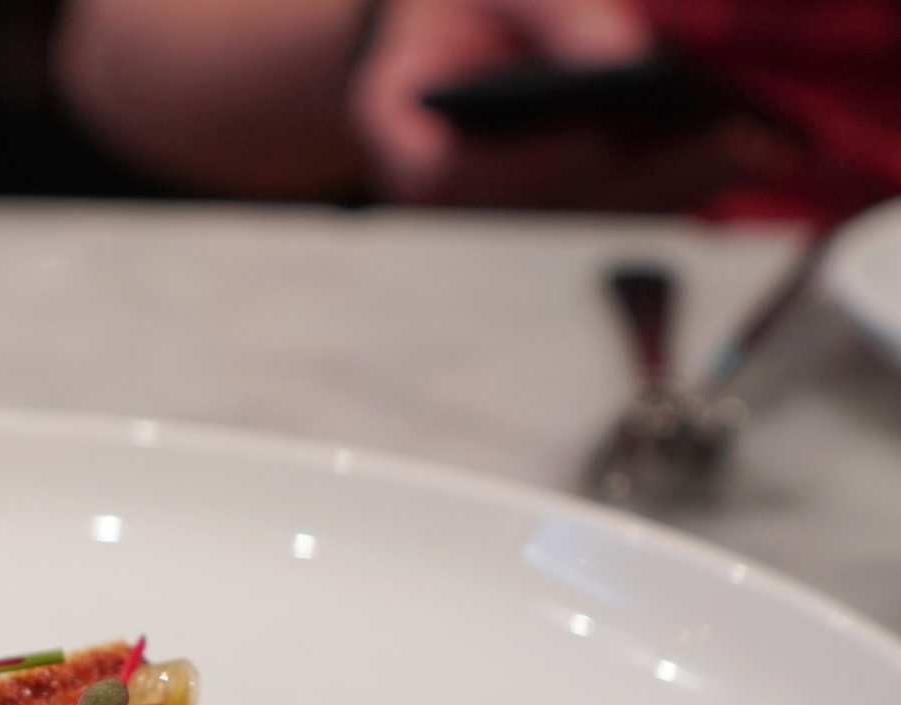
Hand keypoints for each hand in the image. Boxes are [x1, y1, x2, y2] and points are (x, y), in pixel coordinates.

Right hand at [352, 0, 796, 208]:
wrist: (449, 30)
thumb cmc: (465, 3)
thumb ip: (553, 12)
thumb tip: (622, 57)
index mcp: (406, 139)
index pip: (447, 176)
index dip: (524, 165)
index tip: (594, 138)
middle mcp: (453, 195)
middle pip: (546, 207)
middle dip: (644, 175)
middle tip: (731, 139)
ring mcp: (506, 211)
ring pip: (594, 217)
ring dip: (680, 186)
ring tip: (763, 146)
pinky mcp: (558, 207)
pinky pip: (623, 207)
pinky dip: (687, 182)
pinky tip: (752, 152)